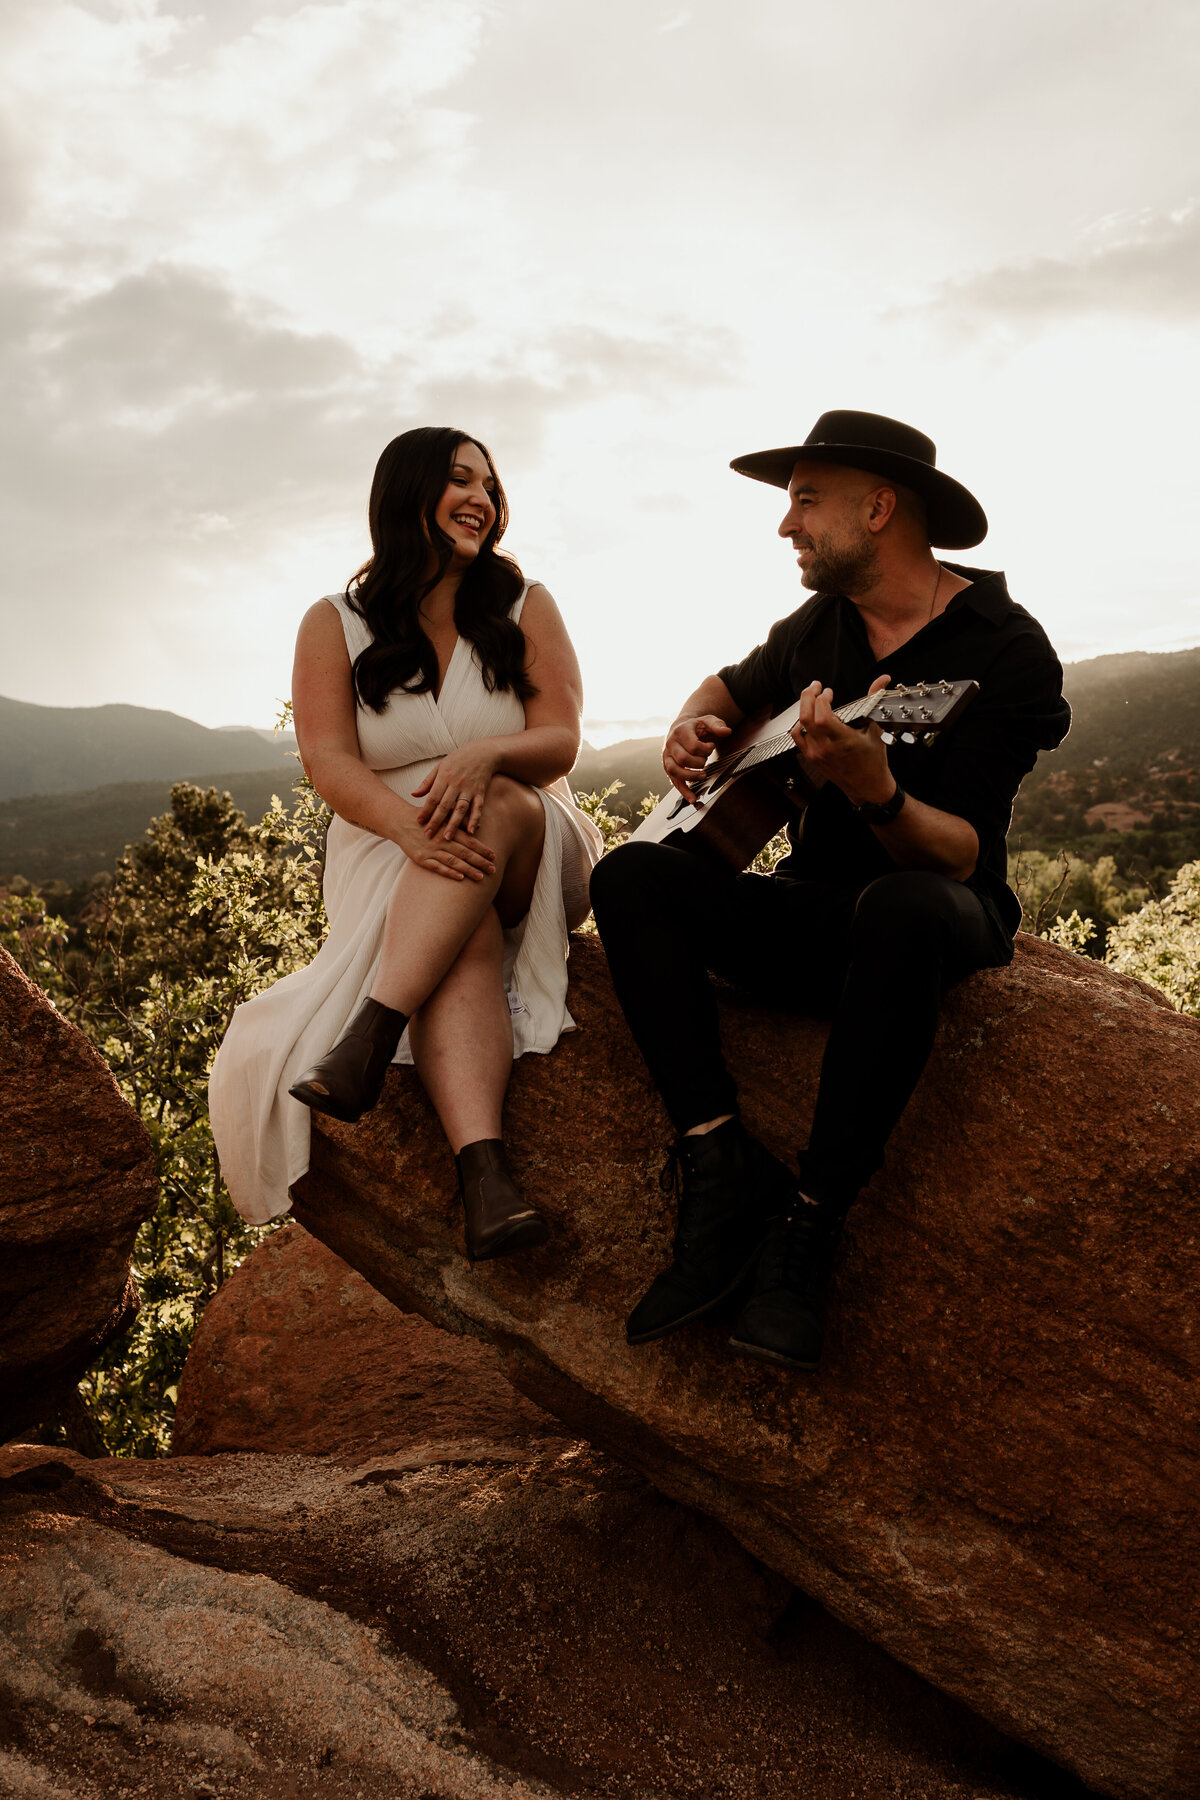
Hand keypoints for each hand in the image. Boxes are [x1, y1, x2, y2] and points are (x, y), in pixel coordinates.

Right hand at [396, 816, 495, 882]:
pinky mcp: (421, 858)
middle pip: (465, 853)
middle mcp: (442, 840)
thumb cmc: (426, 819)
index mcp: (449, 829)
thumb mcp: (442, 816)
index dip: (483, 849)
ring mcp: (431, 850)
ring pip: (454, 861)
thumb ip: (458, 822)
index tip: (494, 856)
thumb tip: (477, 828)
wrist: (401, 821)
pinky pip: (437, 867)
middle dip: (480, 862)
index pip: (470, 841)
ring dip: (468, 869)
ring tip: (481, 877)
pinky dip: (449, 872)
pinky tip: (460, 878)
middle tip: (493, 870)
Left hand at [413, 742, 498, 839]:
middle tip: (428, 835)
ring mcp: (469, 788)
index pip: (432, 797)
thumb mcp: (440, 766)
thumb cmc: (458, 759)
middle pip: (444, 806)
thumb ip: (427, 782)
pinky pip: (478, 808)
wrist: (483, 752)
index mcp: (444, 777)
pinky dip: (475, 819)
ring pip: (460, 809)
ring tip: (447, 837)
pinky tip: (470, 831)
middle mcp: (456, 783)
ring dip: (453, 824)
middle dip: (436, 821)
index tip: (419, 822)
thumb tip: (413, 795)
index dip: (425, 810)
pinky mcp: (481, 792)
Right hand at [663, 713, 730, 800]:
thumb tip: (726, 731)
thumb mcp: (708, 721)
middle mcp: (671, 744)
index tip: (711, 746)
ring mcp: (667, 757)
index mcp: (680, 731)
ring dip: (691, 777)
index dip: (706, 749)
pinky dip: (684, 791)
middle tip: (706, 760)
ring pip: (674, 771)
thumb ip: (717, 725)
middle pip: (683, 759)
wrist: (682, 729)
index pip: (693, 746)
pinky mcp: (669, 767)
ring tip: (703, 776)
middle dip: (699, 763)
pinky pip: (674, 781)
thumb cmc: (696, 727)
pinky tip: (693, 799)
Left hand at [790, 675, 896, 805]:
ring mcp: (816, 754)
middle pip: (805, 717)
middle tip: (816, 687)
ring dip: (804, 709)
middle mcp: (825, 748)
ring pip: (799, 726)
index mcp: (842, 741)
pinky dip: (801, 724)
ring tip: (813, 699)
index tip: (828, 692)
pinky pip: (798, 737)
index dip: (822, 699)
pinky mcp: (811, 757)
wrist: (868, 786)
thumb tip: (881, 680)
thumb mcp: (876, 729)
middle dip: (808, 696)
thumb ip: (873, 700)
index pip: (822, 716)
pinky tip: (809, 717)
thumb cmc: (873, 761)